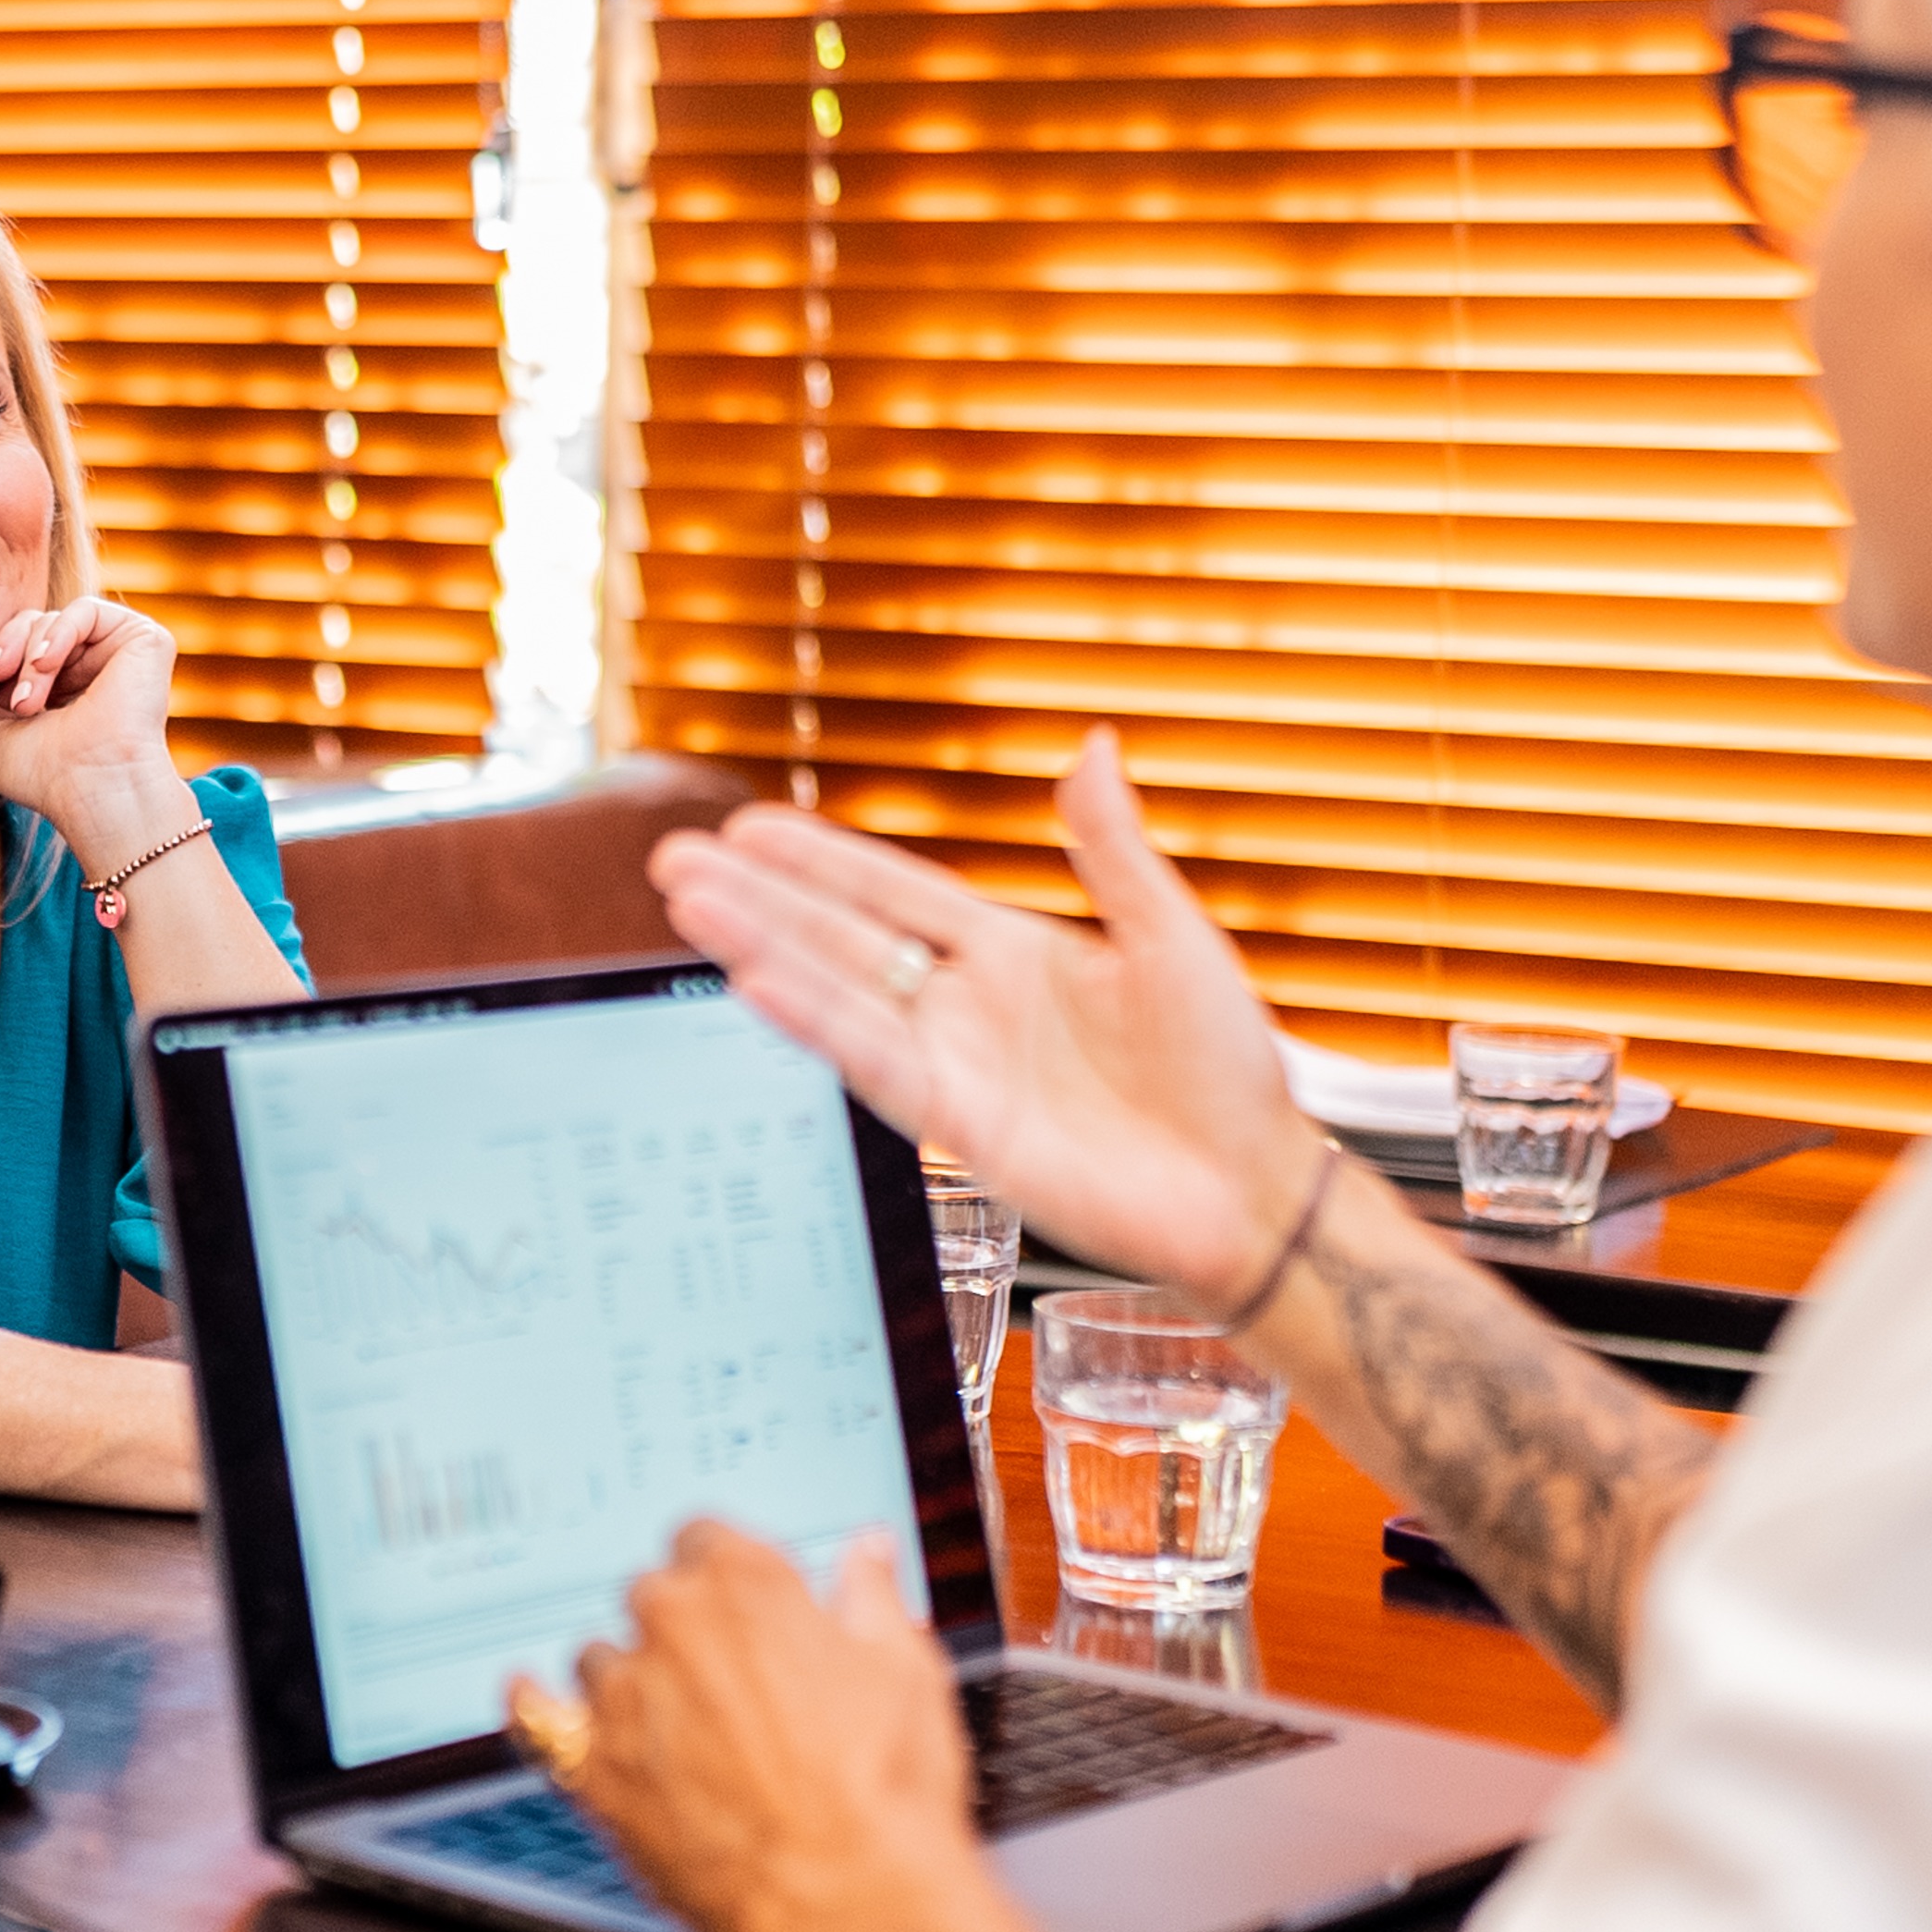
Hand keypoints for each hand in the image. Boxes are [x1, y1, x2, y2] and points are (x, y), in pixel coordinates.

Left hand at [0, 598, 186, 856]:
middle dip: (12, 651)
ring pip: (55, 619)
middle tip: (7, 691)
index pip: (22, 642)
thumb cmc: (44, 776)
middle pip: (35, 624)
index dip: (0, 650)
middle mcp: (92, 667)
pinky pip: (87, 609)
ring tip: (28, 702)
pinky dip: (58, 632)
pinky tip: (46, 663)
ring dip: (32, 655)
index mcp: (62, 686)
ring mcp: (119, 652)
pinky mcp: (144, 639)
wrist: (90, 791)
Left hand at [524, 1525, 1055, 1931]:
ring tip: (677, 1729)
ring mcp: (623, 1694)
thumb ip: (869, 1596)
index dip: (722, 1574)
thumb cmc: (880, 1789)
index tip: (737, 1602)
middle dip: (680, 1629)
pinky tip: (529, 1694)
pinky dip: (531, 1702)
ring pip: (599, 1658)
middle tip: (724, 1681)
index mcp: (743, 1581)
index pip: (702, 1537)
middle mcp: (671, 1622)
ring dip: (627, 1681)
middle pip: (648, 1596)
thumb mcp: (904, 1670)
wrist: (843, 1899)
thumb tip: (865, 1553)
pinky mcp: (591, 1766)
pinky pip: (532, 1714)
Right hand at [645, 729, 1327, 1296]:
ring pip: (838, 993)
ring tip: (690, 902)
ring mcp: (957, 1064)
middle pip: (841, 938)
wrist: (1252, 1185)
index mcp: (1014, 952)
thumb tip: (1092, 746)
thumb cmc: (1227, 1069)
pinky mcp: (961, 1125)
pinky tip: (756, 982)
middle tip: (678, 858)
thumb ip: (1113, 849)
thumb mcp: (1171, 935)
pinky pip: (873, 1063)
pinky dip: (814, 1021)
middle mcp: (968, 1006)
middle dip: (760, 897)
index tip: (750, 827)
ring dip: (762, 946)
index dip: (822, 861)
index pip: (894, 894)